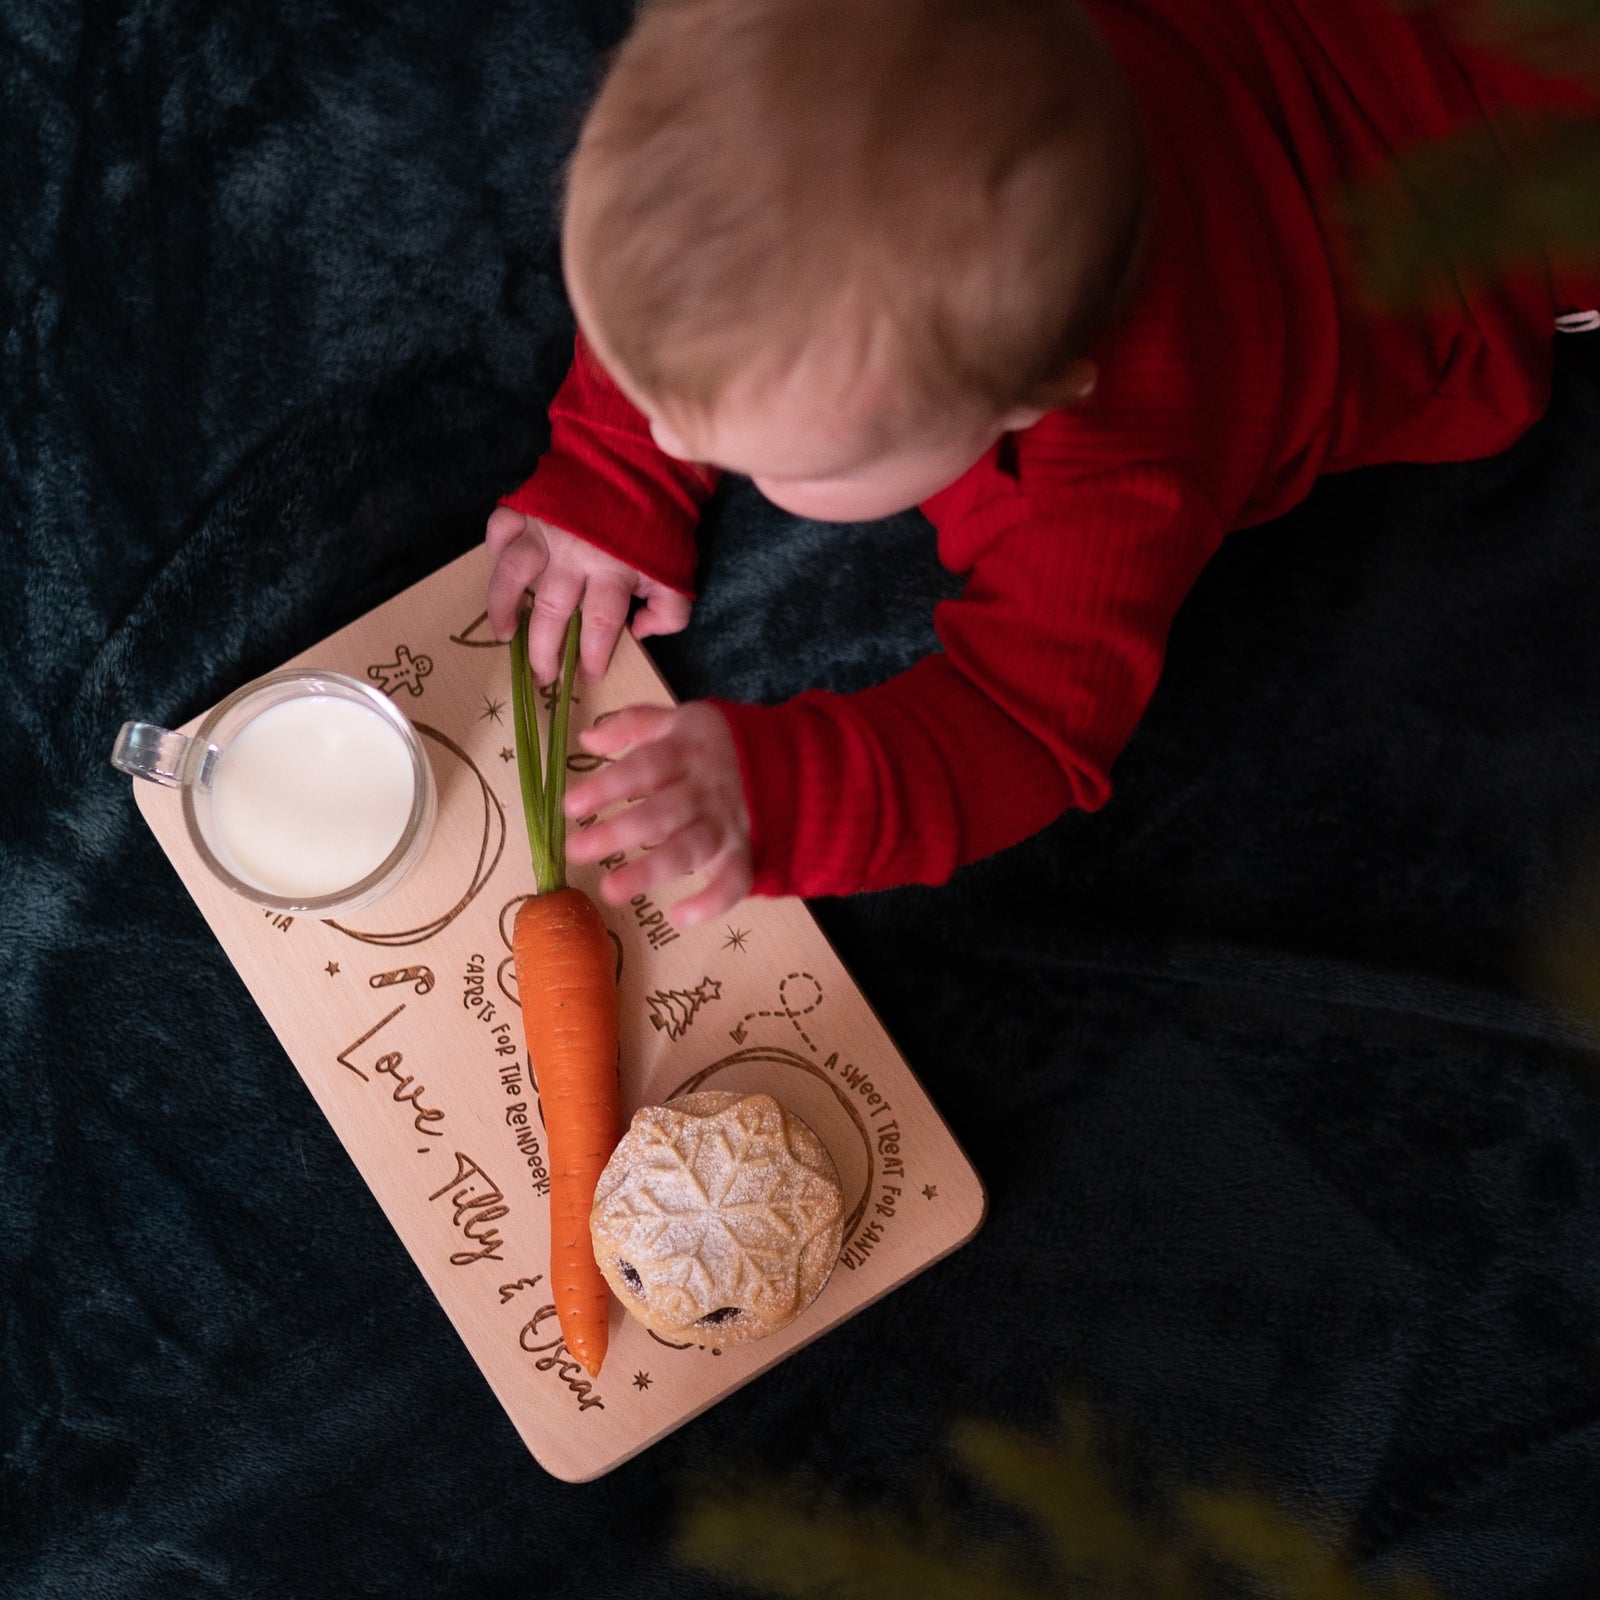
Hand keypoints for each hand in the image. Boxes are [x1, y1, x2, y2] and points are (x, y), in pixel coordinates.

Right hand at [485, 507, 692, 682]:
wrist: (640, 463)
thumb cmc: (658, 525)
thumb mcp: (677, 571)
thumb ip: (670, 611)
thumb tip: (639, 632)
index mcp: (615, 570)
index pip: (599, 624)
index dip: (592, 655)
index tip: (588, 674)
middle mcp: (576, 552)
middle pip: (553, 610)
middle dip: (545, 650)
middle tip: (543, 675)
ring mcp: (547, 528)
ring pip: (514, 572)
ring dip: (504, 607)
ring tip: (504, 633)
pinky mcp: (530, 505)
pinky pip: (500, 527)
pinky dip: (494, 547)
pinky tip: (496, 567)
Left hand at [563, 702, 752, 926]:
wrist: (787, 762)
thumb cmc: (714, 746)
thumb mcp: (678, 720)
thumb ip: (633, 724)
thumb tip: (588, 739)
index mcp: (686, 753)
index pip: (644, 767)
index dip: (608, 786)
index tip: (571, 806)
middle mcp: (706, 790)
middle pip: (662, 812)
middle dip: (618, 832)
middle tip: (576, 850)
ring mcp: (726, 823)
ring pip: (690, 849)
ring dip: (650, 870)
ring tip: (611, 891)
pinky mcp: (744, 852)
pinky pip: (734, 881)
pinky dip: (712, 902)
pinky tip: (679, 917)